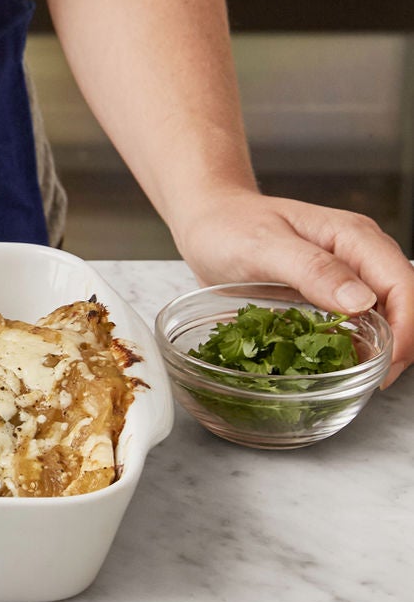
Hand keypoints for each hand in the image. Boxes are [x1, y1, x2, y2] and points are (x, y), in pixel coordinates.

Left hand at [172, 189, 413, 387]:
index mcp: (353, 237)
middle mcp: (358, 254)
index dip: (407, 327)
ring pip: (383, 315)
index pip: (404, 283)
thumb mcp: (264, 246)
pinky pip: (354, 320)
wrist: (208, 220)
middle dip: (399, 344)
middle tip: (373, 381)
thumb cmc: (228, 226)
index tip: (387, 364)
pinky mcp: (328, 292)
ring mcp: (346, 274)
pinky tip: (333, 361)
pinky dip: (351, 343)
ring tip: (352, 376)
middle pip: (403, 303)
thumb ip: (313, 269)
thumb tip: (361, 301)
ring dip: (376, 346)